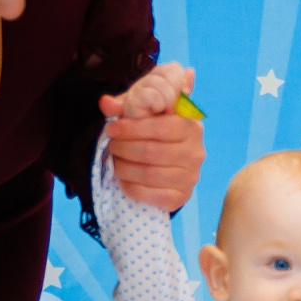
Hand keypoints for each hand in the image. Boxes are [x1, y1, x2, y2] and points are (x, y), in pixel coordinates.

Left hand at [101, 62, 204, 212]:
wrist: (169, 162)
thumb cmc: (154, 132)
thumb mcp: (143, 113)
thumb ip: (125, 106)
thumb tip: (106, 103)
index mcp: (190, 127)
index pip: (161, 128)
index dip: (131, 129)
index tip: (111, 129)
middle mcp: (195, 153)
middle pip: (152, 152)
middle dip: (124, 149)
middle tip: (111, 146)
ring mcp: (190, 177)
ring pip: (150, 174)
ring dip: (125, 169)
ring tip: (115, 162)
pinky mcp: (182, 197)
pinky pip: (154, 196)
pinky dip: (133, 188)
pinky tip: (123, 180)